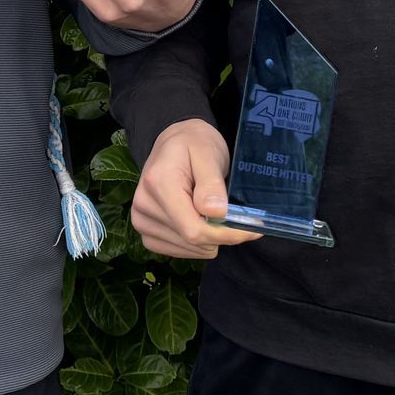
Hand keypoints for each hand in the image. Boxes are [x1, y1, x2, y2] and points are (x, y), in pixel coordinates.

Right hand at [131, 119, 261, 258]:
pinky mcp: (146, 233)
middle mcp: (143, 205)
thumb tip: (216, 213)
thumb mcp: (208, 153)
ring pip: (188, 249)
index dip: (225, 234)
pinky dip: (197, 243)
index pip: (193, 229)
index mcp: (157, 183)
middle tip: (240, 218)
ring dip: (209, 239)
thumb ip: (211, 182)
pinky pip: (179, 251)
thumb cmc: (194, 143)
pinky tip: (201, 221)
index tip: (252, 229)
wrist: (174, 143)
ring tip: (214, 212)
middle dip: (221, 234)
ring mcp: (141, 221)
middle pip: (192, 240)